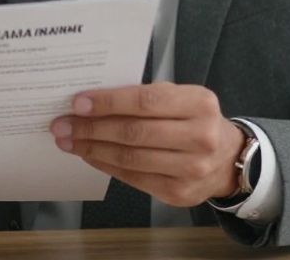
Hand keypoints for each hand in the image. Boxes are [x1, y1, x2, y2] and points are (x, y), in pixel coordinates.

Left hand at [50, 82, 245, 206]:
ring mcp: (191, 169)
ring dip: (91, 149)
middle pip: (134, 133)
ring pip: (130, 158)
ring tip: (67, 140)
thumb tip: (90, 102)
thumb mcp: (179, 97)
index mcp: (199, 104)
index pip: (145, 101)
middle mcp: (200, 137)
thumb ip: (143, 97)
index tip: (77, 103)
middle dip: (91, 128)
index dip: (108, 103)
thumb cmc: (192, 120)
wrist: (227, 159)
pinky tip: (88, 154)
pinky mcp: (179, 193)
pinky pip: (132, 178)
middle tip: (62, 124)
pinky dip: (105, 165)